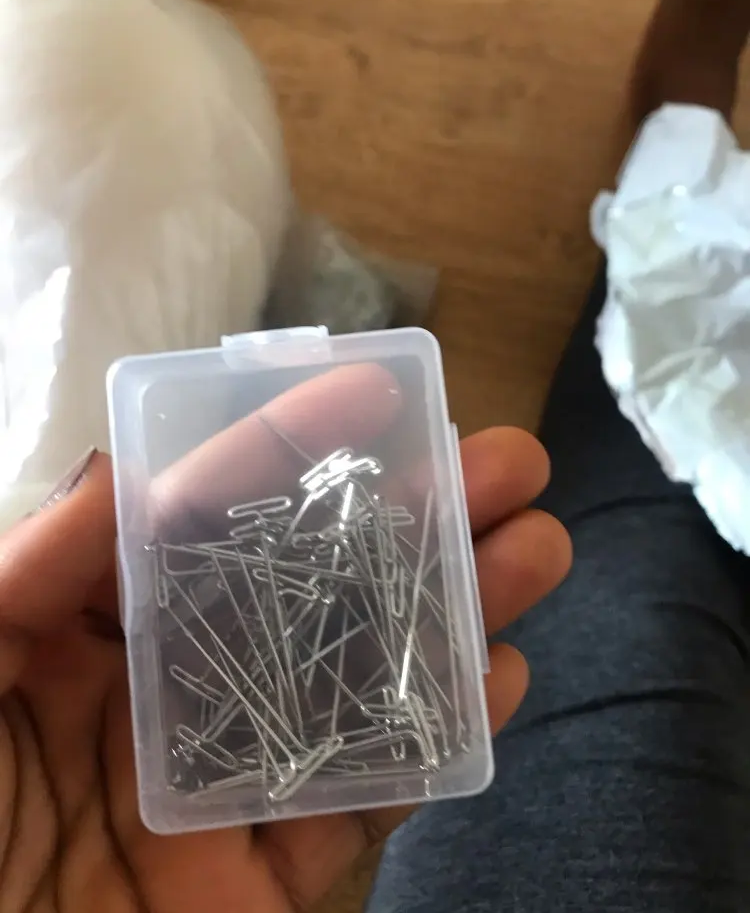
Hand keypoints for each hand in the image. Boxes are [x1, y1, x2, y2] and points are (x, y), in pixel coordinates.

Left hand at [0, 368, 570, 912]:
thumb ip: (30, 568)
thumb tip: (127, 470)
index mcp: (92, 627)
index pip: (207, 514)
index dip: (291, 445)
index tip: (381, 389)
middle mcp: (175, 688)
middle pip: (313, 586)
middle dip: (415, 515)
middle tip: (508, 464)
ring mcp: (230, 780)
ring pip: (360, 680)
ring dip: (453, 610)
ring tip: (536, 548)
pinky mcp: (268, 878)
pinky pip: (366, 804)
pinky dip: (438, 741)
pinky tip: (499, 674)